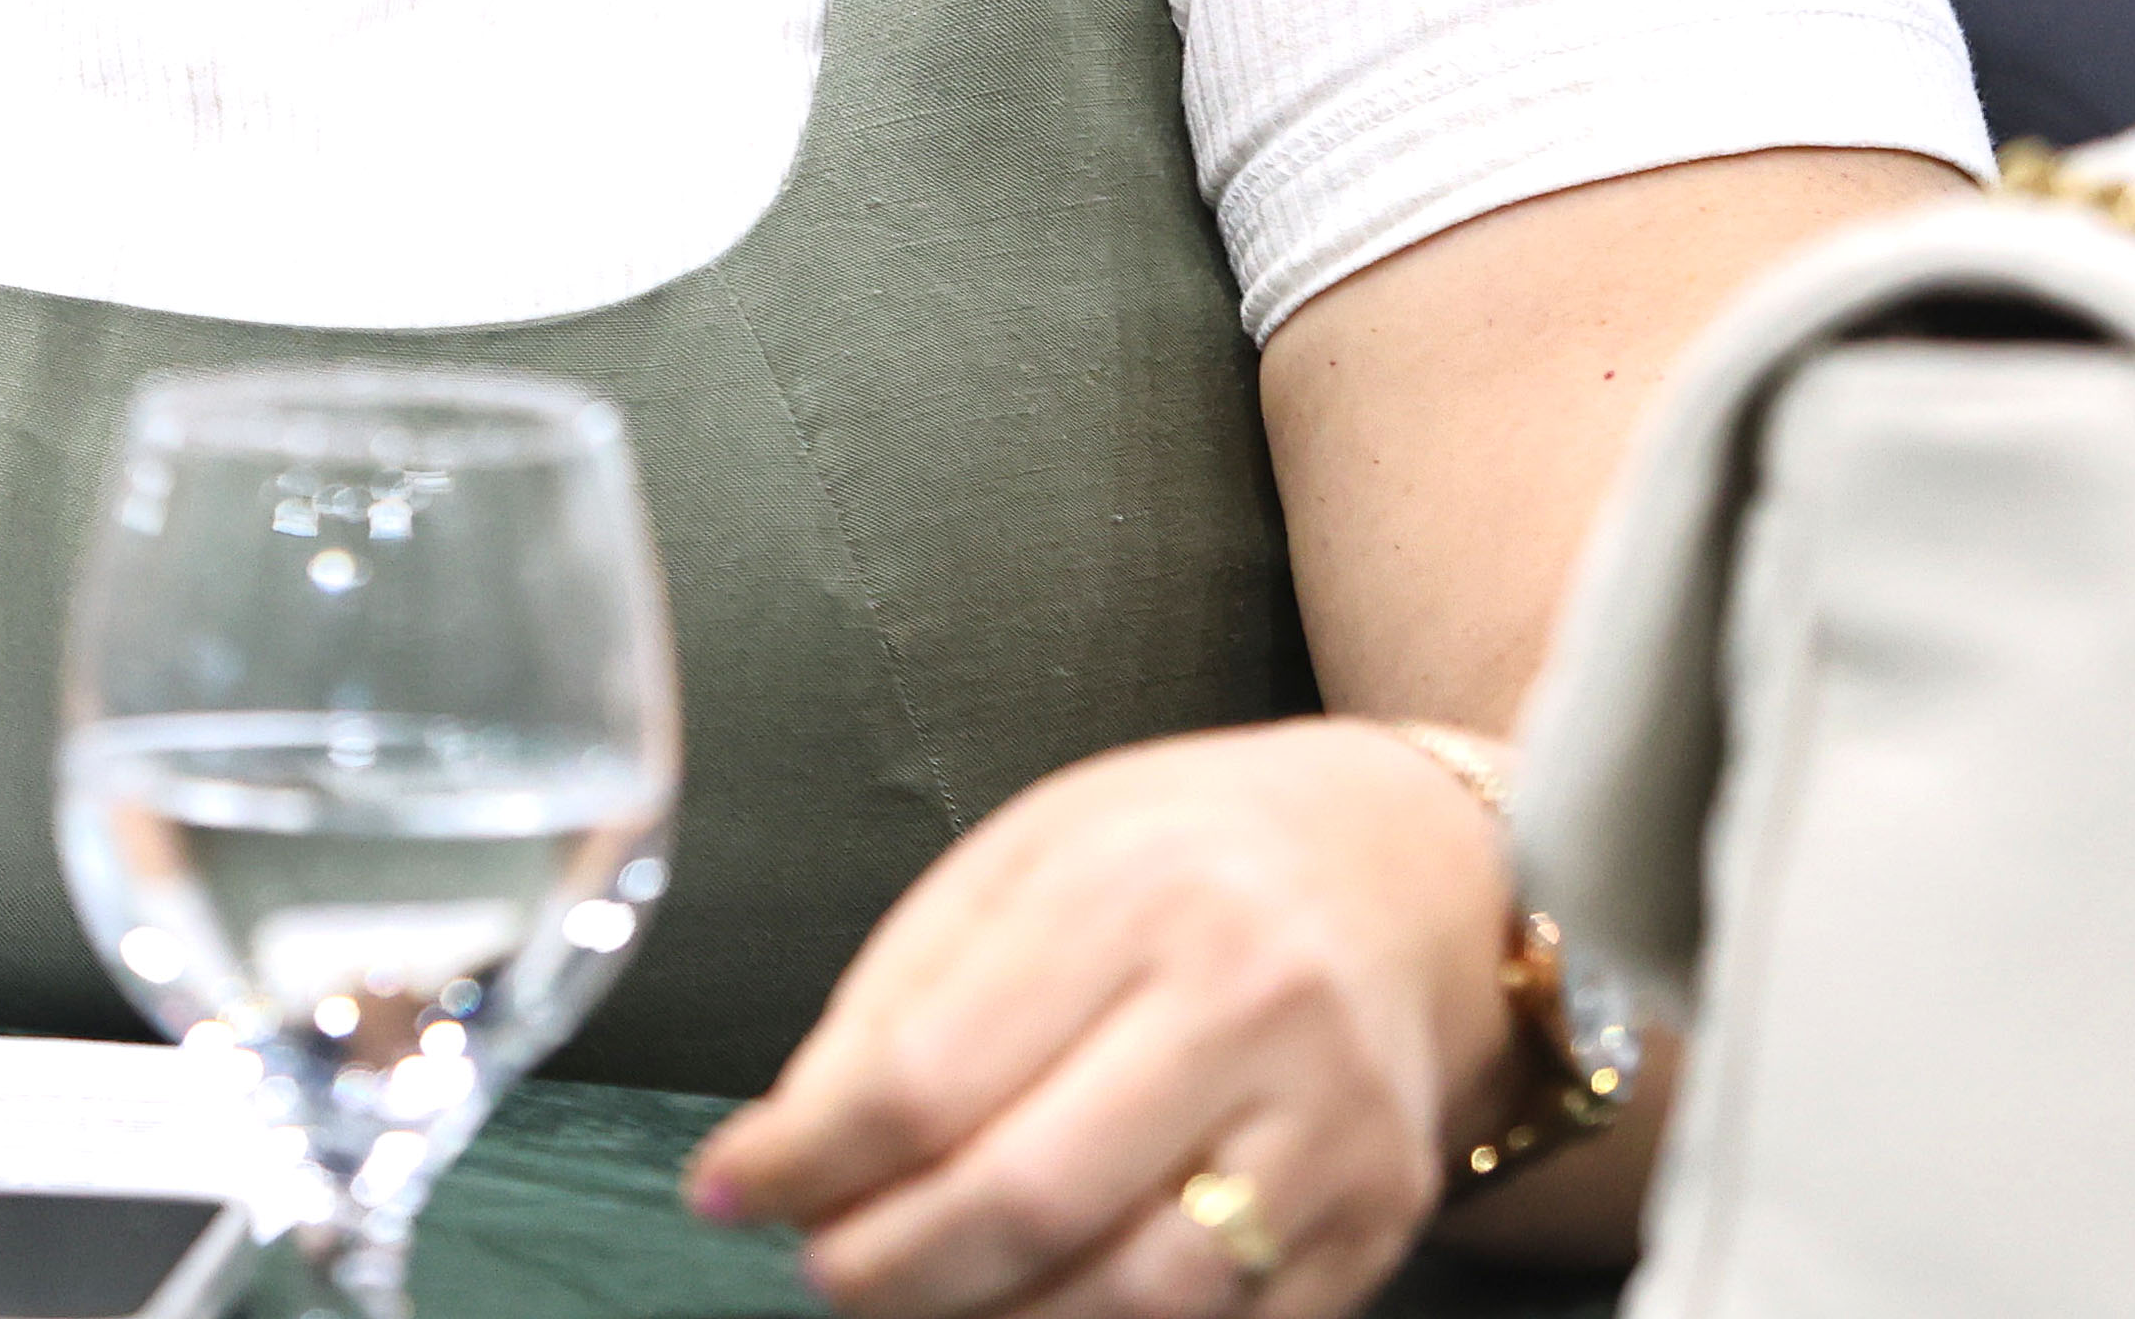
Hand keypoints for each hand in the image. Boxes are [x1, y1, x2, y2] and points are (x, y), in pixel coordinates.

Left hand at [685, 719, 1513, 1316]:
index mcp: (1133, 896)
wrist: (1403, 874)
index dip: (804, 1161)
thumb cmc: (1179, 860)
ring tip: (913, 1296)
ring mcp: (1330, 1130)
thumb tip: (784, 1152)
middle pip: (1029, 1202)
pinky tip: (1033, 1312)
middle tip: (823, 1268)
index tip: (730, 1190)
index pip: (926, 1077)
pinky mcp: (1380, 1221)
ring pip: (1135, 1298)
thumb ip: (898, 1005)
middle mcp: (1251, 1011)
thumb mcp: (1018, 864)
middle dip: (888, 1268)